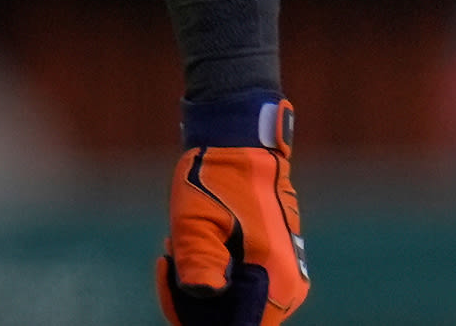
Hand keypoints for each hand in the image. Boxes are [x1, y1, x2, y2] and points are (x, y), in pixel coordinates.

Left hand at [158, 93, 307, 325]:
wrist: (242, 147)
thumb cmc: (216, 179)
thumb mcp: (194, 219)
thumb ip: (198, 260)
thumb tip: (203, 294)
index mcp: (273, 280)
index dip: (195, 316)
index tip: (172, 277)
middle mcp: (286, 289)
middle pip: (231, 321)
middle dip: (191, 299)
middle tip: (168, 258)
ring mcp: (284, 280)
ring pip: (233, 307)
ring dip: (200, 286)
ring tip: (178, 245)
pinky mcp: (276, 270)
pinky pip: (241, 291)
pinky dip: (213, 276)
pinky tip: (197, 245)